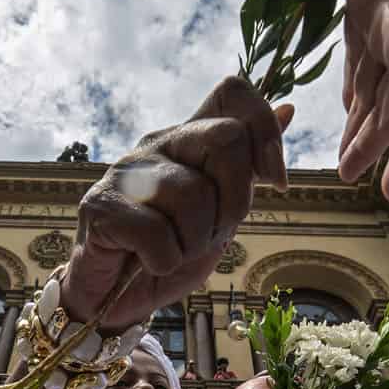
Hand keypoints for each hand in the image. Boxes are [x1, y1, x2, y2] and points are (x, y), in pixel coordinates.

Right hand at [59, 77, 292, 328]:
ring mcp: (126, 171)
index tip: (274, 181)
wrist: (114, 295)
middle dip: (236, 200)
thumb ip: (248, 166)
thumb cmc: (169, 250)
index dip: (265, 129)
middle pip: (226, 138)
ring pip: (193, 193)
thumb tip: (288, 109)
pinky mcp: (100, 204)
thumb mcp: (222, 211)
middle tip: (213, 232)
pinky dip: (164, 261)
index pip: (232, 93)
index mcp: (189, 139)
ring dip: (195, 241)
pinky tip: (149, 262)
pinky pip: (157, 234)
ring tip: (175, 251)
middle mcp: (158, 144)